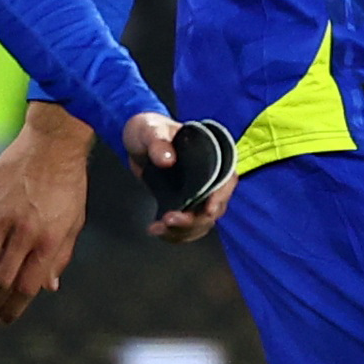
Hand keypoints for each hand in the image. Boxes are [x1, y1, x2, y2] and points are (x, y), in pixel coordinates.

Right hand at [0, 105, 97, 321]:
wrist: (54, 144)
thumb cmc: (68, 185)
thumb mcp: (74, 223)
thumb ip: (60, 257)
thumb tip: (49, 289)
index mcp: (49, 242)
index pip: (26, 288)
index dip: (12, 310)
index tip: (2, 320)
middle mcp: (25, 233)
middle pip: (1, 281)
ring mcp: (3, 216)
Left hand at [121, 111, 230, 241]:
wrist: (136, 141)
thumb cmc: (150, 128)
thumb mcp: (151, 130)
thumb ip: (158, 143)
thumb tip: (168, 160)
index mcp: (212, 156)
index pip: (227, 179)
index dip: (221, 197)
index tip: (208, 210)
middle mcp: (210, 178)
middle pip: (214, 208)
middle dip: (194, 220)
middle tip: (169, 220)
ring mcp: (198, 194)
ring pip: (200, 222)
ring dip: (182, 231)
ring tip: (158, 228)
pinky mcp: (183, 204)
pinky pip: (186, 226)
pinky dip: (173, 234)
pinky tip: (156, 230)